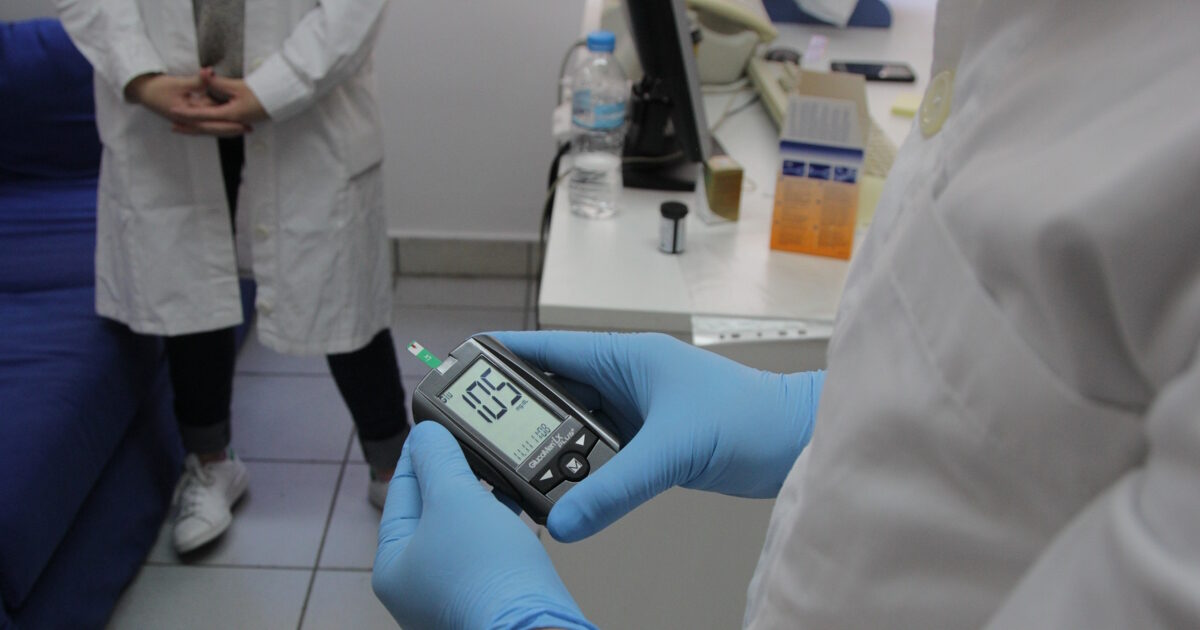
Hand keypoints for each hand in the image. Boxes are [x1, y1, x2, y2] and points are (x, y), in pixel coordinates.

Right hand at [124, 73, 250, 136]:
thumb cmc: (157, 87)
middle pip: (214, 128)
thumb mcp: (178, 83)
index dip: (228, 125)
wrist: (142, 91)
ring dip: (227, 127)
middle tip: (250, 128)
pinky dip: (218, 122)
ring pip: (212, 126)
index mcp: (187, 117)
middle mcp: (189, 122)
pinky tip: (230, 122)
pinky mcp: (189, 115)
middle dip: (232, 129)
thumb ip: (196, 81)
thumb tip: (209, 72)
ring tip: (245, 126)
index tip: (242, 125)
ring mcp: (189, 120)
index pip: (212, 124)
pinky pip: (207, 121)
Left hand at [167, 68, 267, 135]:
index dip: (187, 114)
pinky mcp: (239, 121)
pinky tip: (204, 124)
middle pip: (206, 128)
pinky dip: (209, 126)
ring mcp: (236, 123)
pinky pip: (220, 126)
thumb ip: (218, 83)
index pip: (203, 116)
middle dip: (189, 128)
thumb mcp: (238, 86)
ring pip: (212, 129)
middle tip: (173, 128)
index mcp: (230, 115)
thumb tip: (203, 75)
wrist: (280, 100)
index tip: (173, 112)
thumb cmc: (261, 93)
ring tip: (184, 127)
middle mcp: (231, 123)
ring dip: (198, 129)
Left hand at [373, 422, 595, 629]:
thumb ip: (437, 458)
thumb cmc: (486, 574)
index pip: (400, 491)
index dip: (419, 453)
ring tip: (492, 469)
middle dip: (451, 474)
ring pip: (460, 528)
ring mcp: (450, 592)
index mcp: (392, 564)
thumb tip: (426, 434)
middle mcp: (416, 583)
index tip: (433, 426)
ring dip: (476, 497)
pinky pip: (483, 547)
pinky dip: (495, 522)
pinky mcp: (485, 594)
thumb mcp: (453, 498)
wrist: (534, 623)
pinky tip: (512, 505)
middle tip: (466, 442)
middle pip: (429, 510)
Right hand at [489, 331, 824, 542]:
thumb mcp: (673, 450)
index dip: (505, 355)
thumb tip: (566, 522)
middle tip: (482, 434)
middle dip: (521, 412)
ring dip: (552, 444)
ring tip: (517, 465)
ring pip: (576, 425)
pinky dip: (580, 467)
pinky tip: (564, 485)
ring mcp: (639, 410)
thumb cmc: (752, 417)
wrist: (796, 442)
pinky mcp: (651, 440)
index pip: (548, 349)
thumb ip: (616, 487)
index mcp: (626, 356)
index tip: (465, 364)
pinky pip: (600, 451)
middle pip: (555, 390)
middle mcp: (627, 378)